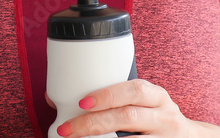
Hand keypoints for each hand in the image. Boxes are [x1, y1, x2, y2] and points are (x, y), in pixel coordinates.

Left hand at [53, 79, 196, 136]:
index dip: (108, 95)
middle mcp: (164, 117)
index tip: (83, 102)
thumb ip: (113, 100)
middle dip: (94, 123)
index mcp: (157, 97)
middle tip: (68, 130)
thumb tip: (55, 99)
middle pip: (129, 117)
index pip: (134, 90)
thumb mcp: (144, 104)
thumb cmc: (155, 118)